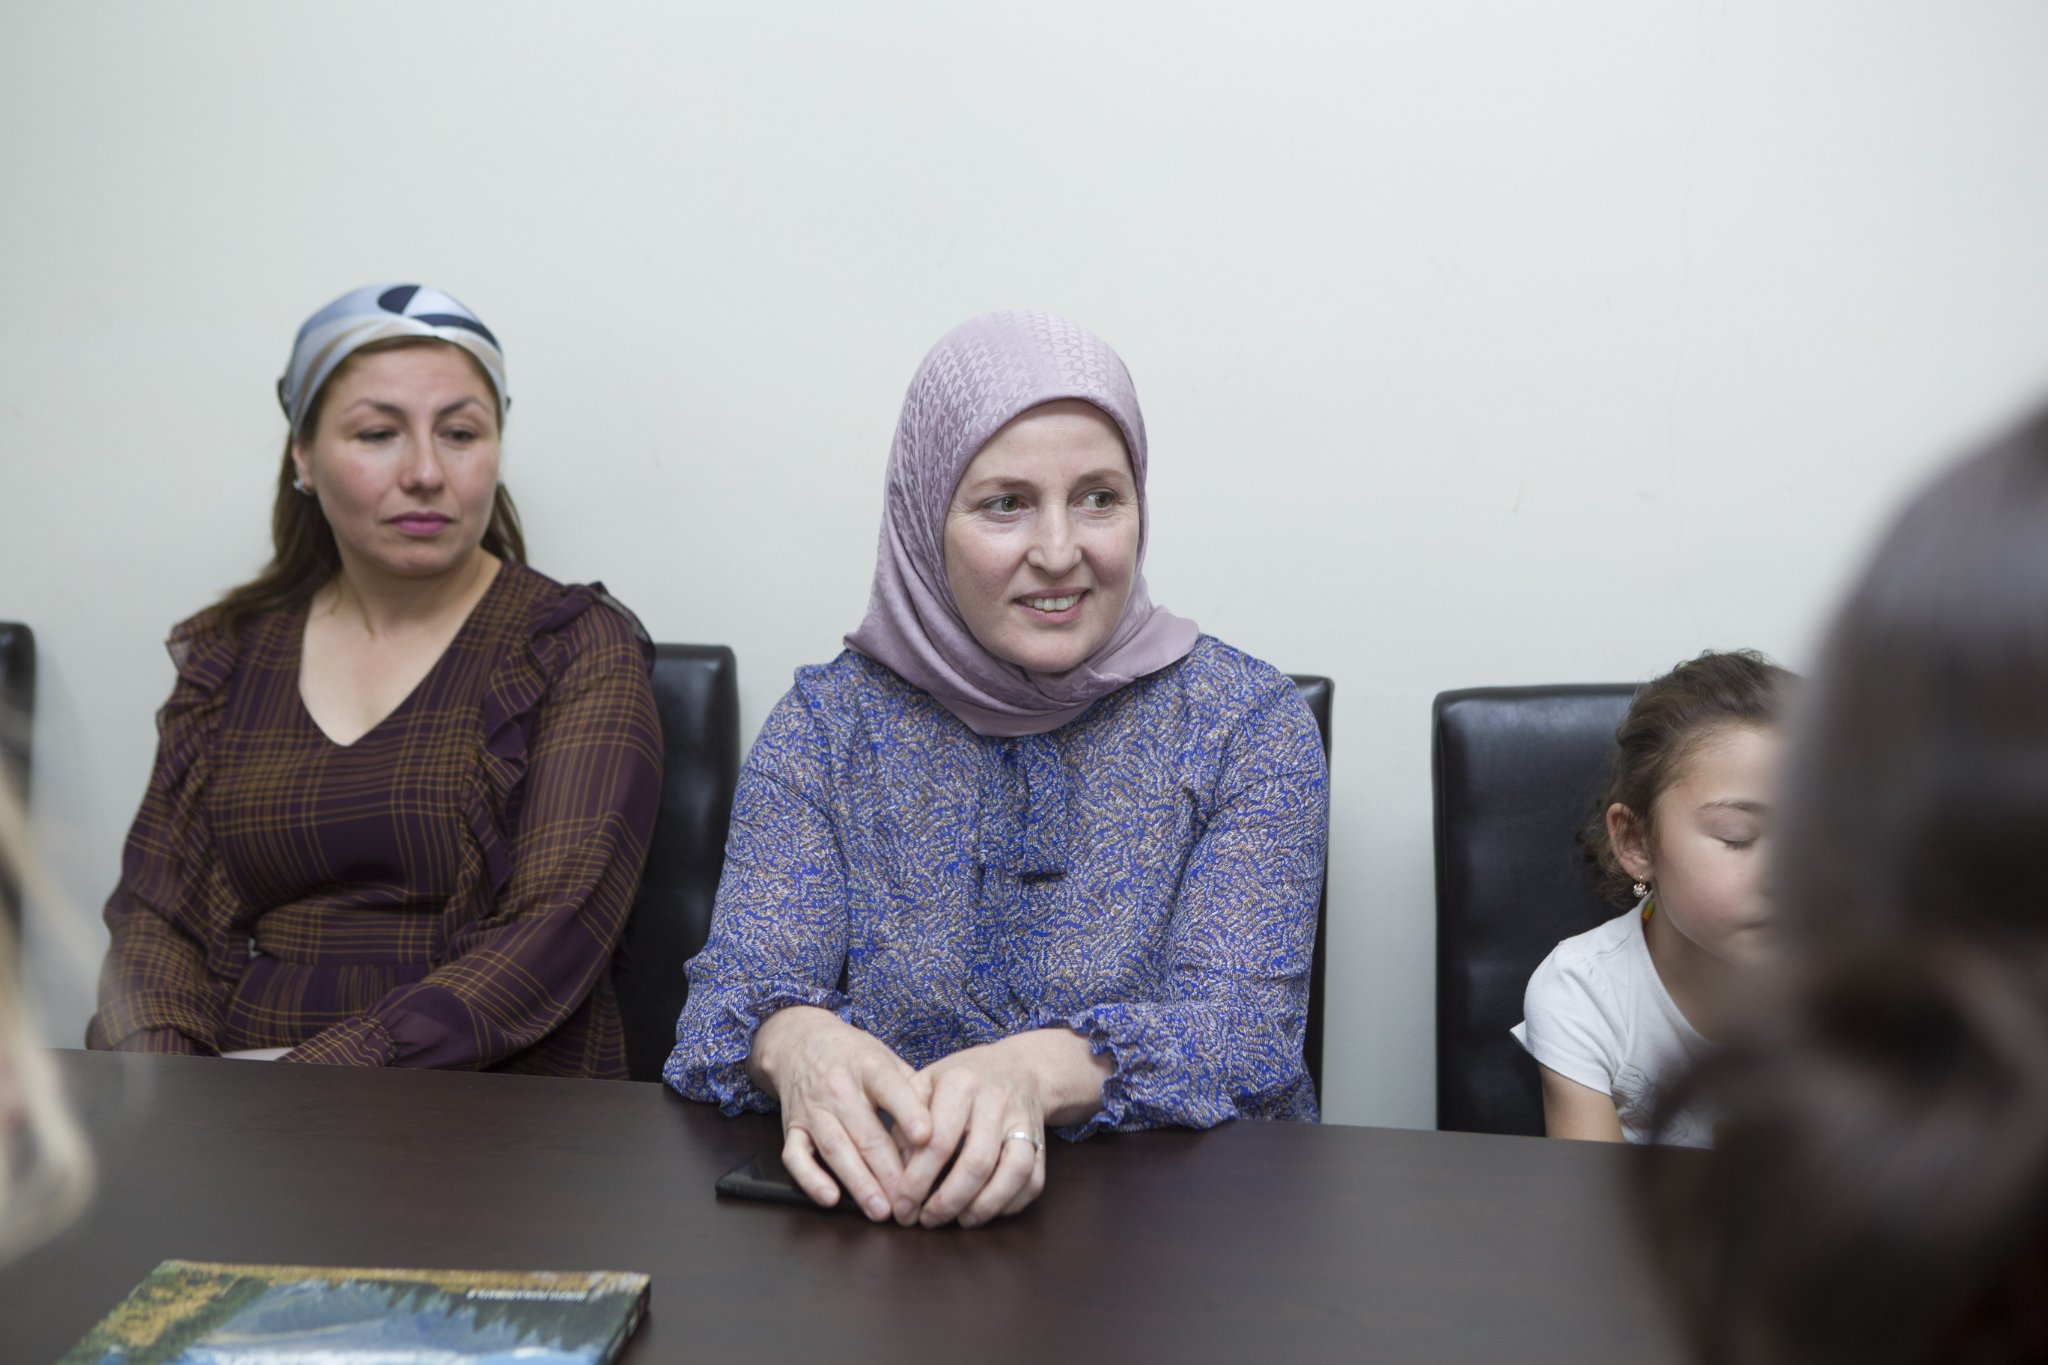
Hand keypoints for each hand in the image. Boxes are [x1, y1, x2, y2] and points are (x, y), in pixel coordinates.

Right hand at [749, 1006, 932, 1220]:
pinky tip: (831, 1199)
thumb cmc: (853, 1055)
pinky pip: (796, 1158)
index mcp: (868, 1066)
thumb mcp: (884, 1056)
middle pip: (867, 1133)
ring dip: (860, 1183)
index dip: (909, 1113)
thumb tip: (944, 1125)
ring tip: (881, 1210)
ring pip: (836, 1150)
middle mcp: (838, 1087)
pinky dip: (811, 1179)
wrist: (799, 1042)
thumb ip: (912, 1088)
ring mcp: (812, 1110)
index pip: (890, 1089)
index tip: (928, 1138)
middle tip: (911, 1201)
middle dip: (890, 1172)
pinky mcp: (792, 1128)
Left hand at [896, 1039, 1046, 1228]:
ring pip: (1013, 1172)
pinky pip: (1033, 1181)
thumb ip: (904, 1123)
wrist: (1018, 1067)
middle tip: (926, 1220)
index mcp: (961, 1084)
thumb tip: (893, 1174)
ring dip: (984, 1206)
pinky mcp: (1042, 1141)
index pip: (938, 1141)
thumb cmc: (959, 1080)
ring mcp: (1024, 1122)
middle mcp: (996, 1101)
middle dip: (948, 1201)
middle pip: (976, 1162)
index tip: (902, 1206)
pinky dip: (1010, 1204)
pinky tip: (985, 1212)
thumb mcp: (925, 1084)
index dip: (917, 1180)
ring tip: (959, 1221)